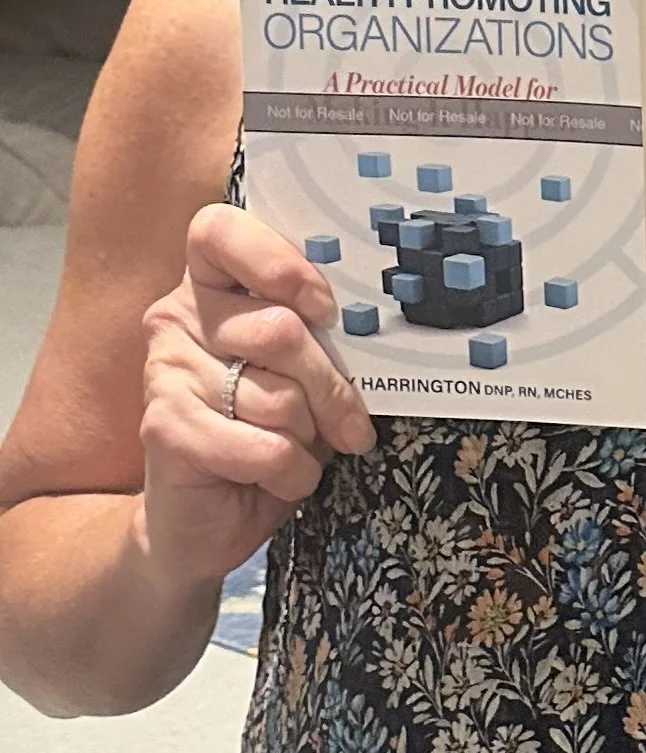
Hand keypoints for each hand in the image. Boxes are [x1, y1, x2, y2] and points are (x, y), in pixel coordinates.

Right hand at [139, 200, 375, 595]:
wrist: (204, 521)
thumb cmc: (264, 435)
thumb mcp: (303, 377)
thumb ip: (320, 340)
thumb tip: (373, 332)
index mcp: (208, 286)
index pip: (219, 230)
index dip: (278, 262)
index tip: (323, 308)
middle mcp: (176, 318)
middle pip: (280, 329)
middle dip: (331, 387)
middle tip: (349, 422)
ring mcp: (165, 370)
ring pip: (279, 396)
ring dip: (310, 439)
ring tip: (297, 451)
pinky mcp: (165, 426)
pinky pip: (265, 447)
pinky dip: (291, 474)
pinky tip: (277, 479)